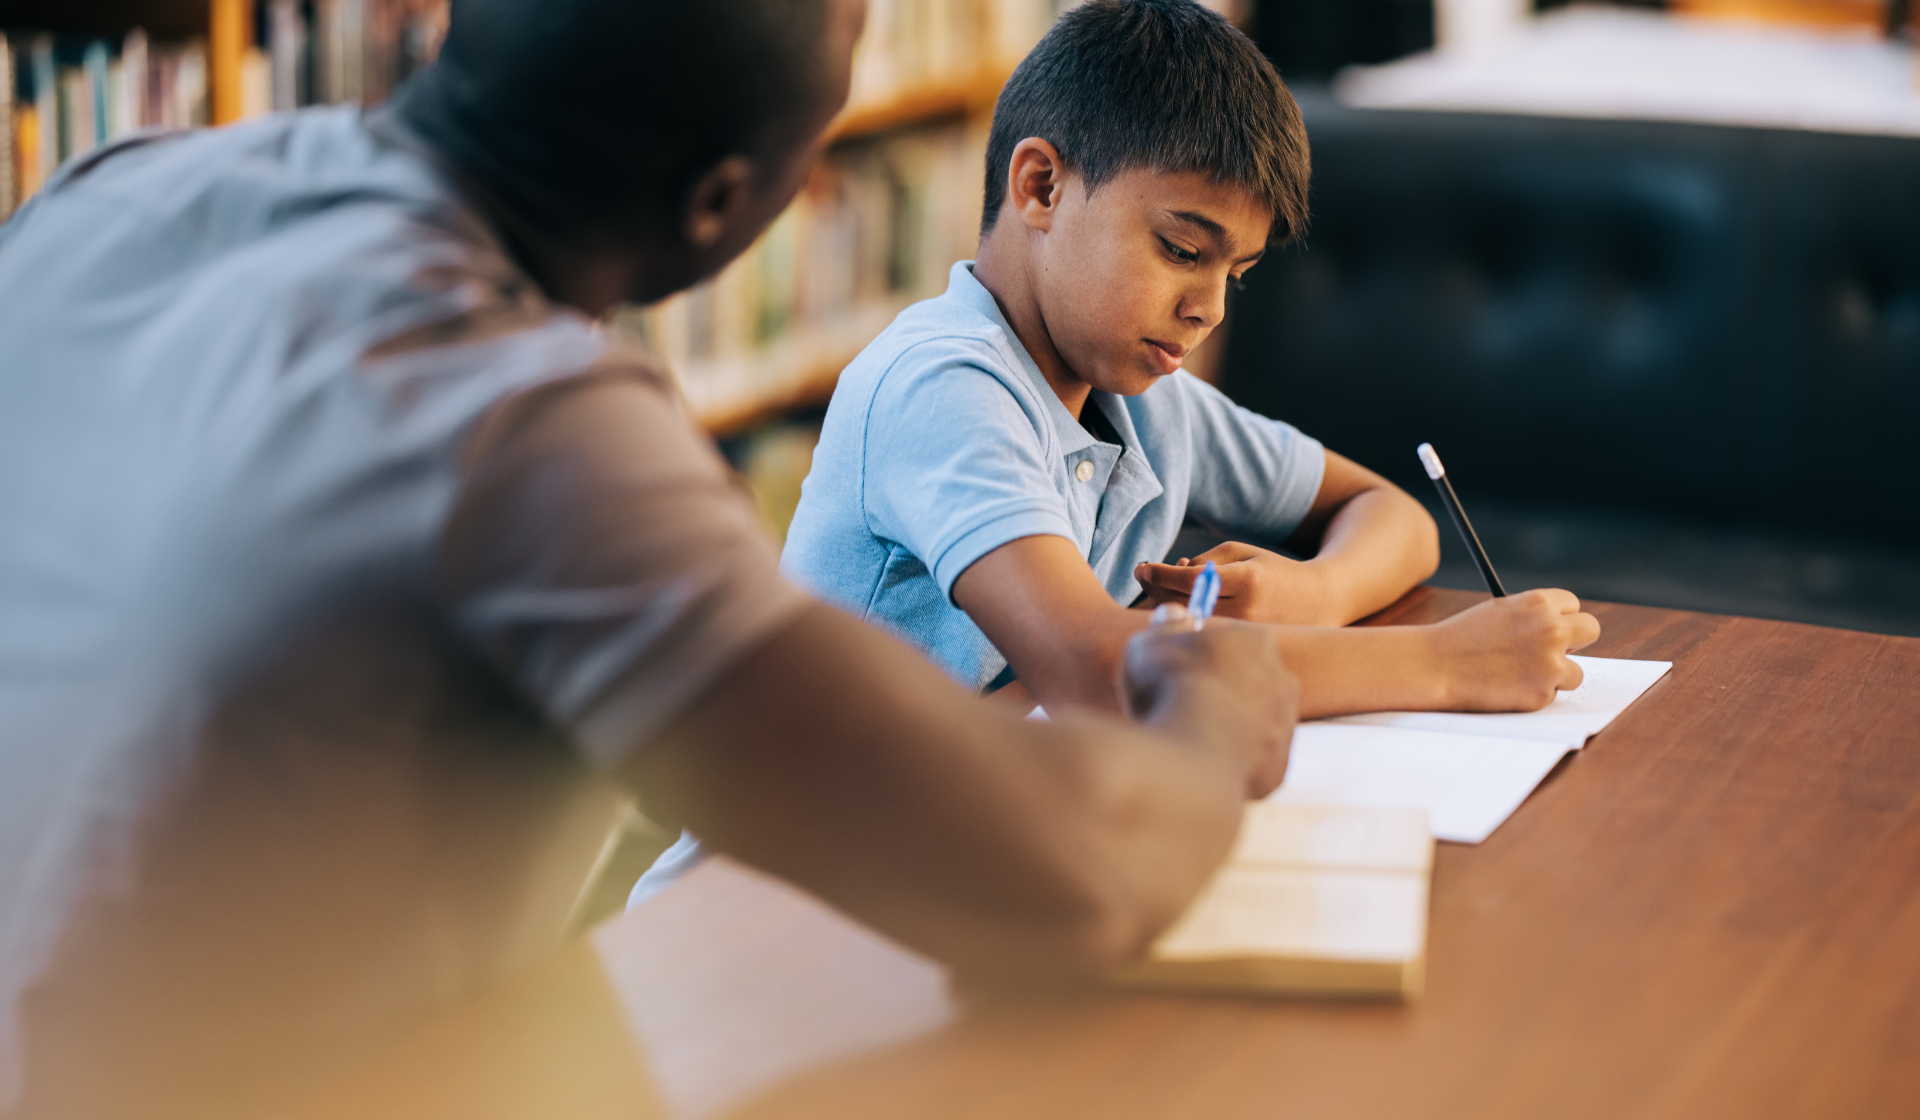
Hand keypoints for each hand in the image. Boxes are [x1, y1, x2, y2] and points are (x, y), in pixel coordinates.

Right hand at [1120, 605, 1299, 797]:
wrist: (1194, 752)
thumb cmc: (1170, 688)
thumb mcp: (1150, 644)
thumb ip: (1165, 626)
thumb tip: (1174, 615)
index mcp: (1255, 641)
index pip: (1227, 640)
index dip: (1196, 652)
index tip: (1171, 665)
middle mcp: (1282, 680)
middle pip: (1246, 681)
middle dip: (1217, 690)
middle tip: (1178, 704)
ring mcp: (1285, 727)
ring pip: (1250, 723)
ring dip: (1225, 727)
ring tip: (1186, 738)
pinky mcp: (1277, 768)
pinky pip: (1251, 762)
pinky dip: (1229, 763)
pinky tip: (1200, 764)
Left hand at [1134, 542, 1342, 626]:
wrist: (1317, 602)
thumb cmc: (1273, 571)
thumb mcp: (1242, 552)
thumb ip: (1205, 560)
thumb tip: (1173, 575)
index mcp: (1247, 581)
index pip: (1191, 580)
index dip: (1161, 574)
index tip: (1142, 568)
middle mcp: (1245, 612)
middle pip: (1184, 604)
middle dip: (1156, 588)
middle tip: (1144, 575)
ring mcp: (1243, 636)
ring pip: (1189, 623)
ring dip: (1167, 605)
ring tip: (1165, 588)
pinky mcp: (1242, 650)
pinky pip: (1201, 637)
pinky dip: (1184, 623)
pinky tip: (1181, 608)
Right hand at [1425, 589, 1601, 711]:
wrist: (1435, 666)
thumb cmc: (1460, 639)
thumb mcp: (1499, 613)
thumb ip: (1531, 618)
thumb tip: (1560, 632)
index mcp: (1538, 603)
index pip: (1574, 605)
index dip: (1562, 618)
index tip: (1553, 628)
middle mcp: (1551, 629)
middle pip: (1591, 629)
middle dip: (1577, 641)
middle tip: (1557, 651)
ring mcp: (1550, 662)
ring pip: (1576, 671)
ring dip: (1555, 675)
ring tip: (1518, 675)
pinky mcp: (1543, 692)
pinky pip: (1553, 694)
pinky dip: (1535, 695)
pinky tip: (1507, 688)